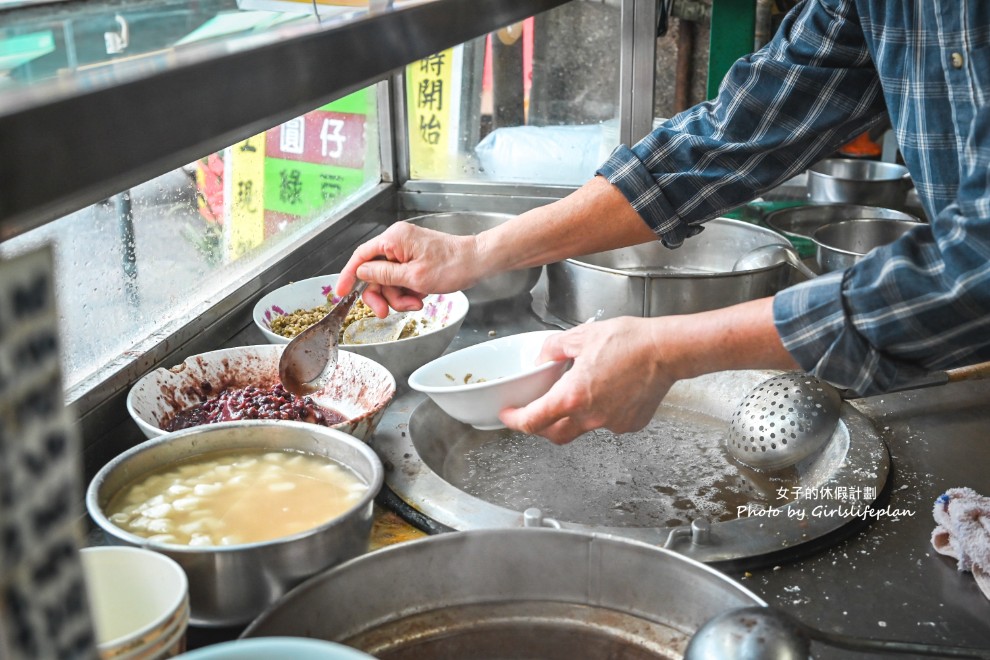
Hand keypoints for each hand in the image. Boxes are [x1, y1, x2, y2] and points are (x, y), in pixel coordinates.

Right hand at [336, 222, 482, 316]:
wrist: (477, 262)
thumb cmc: (452, 266)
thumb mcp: (414, 276)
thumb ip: (384, 275)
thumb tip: (362, 273)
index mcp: (394, 239)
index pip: (361, 256)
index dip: (349, 275)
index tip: (340, 292)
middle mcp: (397, 242)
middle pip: (374, 273)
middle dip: (382, 295)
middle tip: (387, 312)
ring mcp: (406, 252)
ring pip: (389, 281)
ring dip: (399, 297)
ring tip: (416, 302)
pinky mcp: (414, 261)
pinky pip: (401, 281)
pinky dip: (408, 293)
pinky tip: (422, 296)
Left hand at [499, 298, 800, 443]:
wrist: (668, 350)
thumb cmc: (631, 341)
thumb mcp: (581, 335)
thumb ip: (553, 349)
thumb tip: (542, 359)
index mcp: (573, 396)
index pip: (532, 421)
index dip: (514, 420)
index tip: (508, 414)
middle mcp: (590, 416)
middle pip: (553, 434)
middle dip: (540, 426)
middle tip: (536, 410)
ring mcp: (611, 424)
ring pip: (581, 429)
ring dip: (572, 417)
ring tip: (579, 392)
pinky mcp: (629, 425)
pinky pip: (606, 424)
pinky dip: (600, 412)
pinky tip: (607, 392)